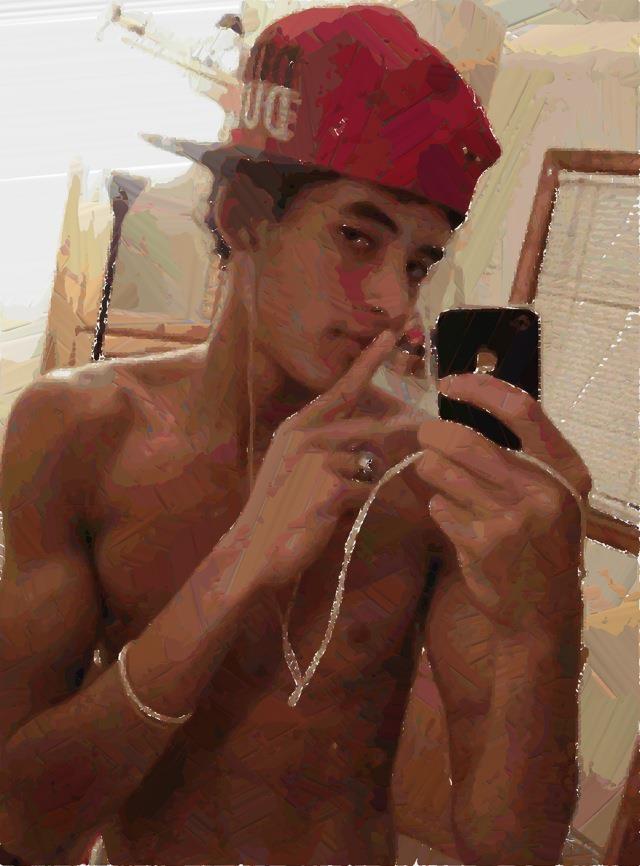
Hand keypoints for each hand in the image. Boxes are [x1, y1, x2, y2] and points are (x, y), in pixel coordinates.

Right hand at [229, 331, 422, 589]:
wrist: (253, 549)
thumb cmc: (277, 510)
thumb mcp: (294, 467)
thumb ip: (326, 447)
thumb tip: (371, 442)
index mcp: (297, 428)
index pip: (341, 389)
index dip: (367, 362)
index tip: (390, 335)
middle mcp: (306, 436)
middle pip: (367, 431)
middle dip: (384, 445)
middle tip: (382, 456)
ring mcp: (318, 459)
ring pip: (369, 466)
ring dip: (359, 488)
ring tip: (326, 505)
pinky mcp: (330, 485)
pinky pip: (365, 491)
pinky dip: (354, 507)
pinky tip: (326, 516)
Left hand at [414, 374, 591, 632]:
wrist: (544, 612)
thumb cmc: (546, 542)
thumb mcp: (554, 494)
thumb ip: (526, 456)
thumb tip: (468, 404)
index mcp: (565, 469)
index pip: (521, 408)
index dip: (478, 388)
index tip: (447, 384)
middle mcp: (541, 490)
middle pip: (465, 439)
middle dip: (432, 434)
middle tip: (425, 437)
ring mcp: (510, 519)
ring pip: (441, 470)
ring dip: (429, 467)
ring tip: (437, 474)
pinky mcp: (481, 544)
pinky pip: (438, 506)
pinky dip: (438, 505)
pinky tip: (453, 516)